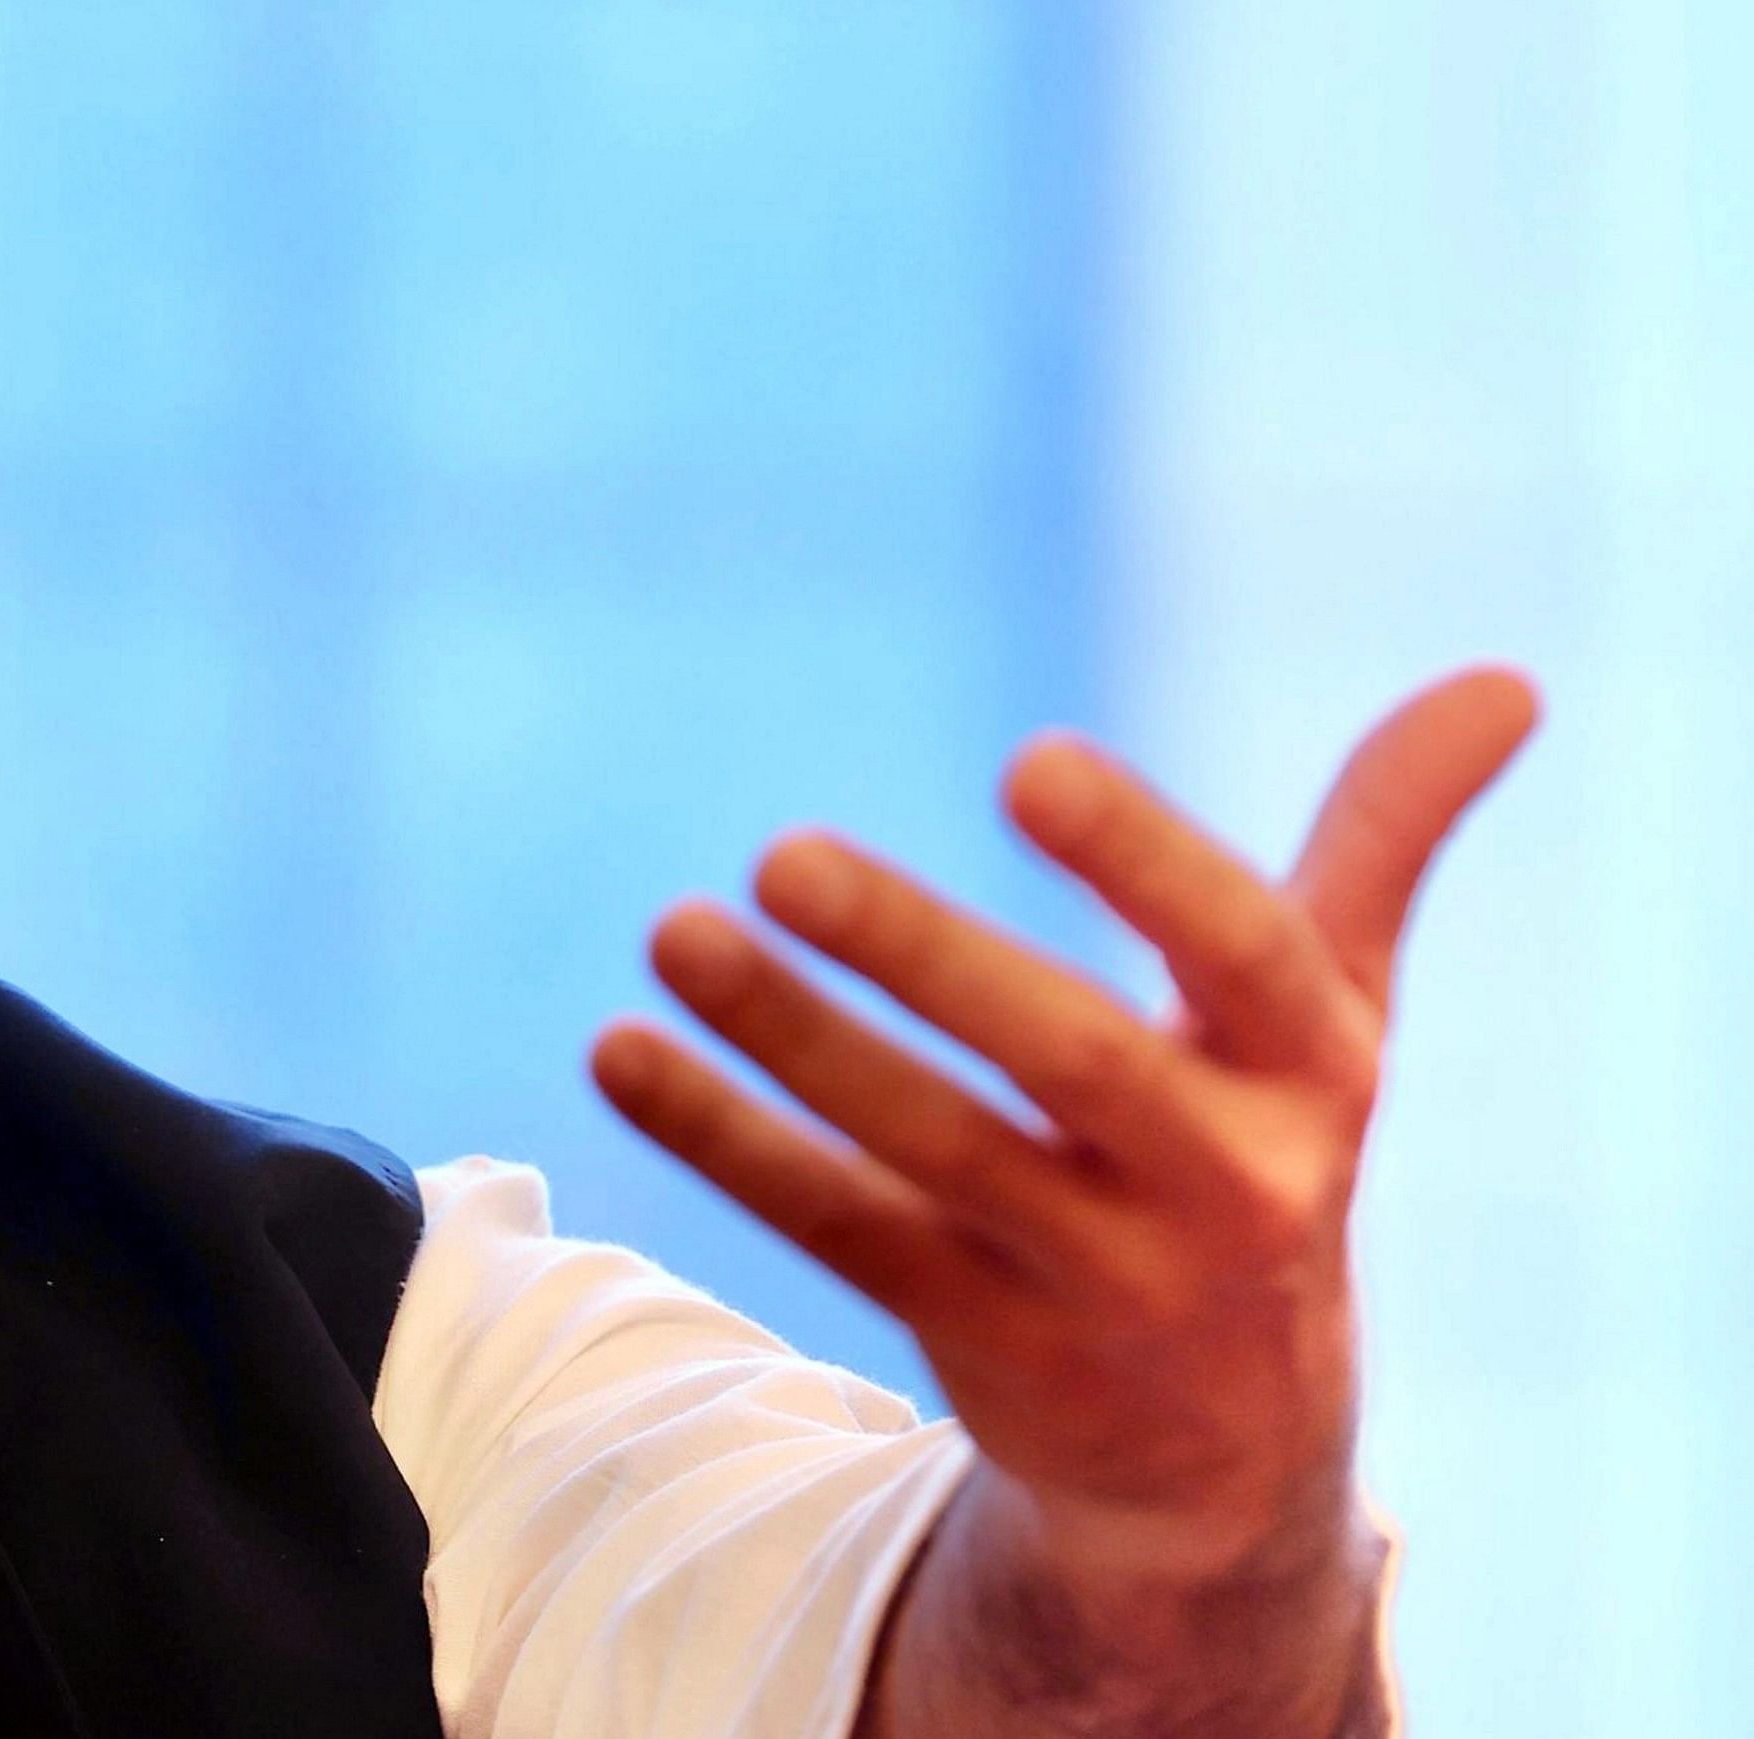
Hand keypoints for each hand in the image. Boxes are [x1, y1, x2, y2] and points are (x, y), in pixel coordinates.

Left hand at [590, 667, 1536, 1594]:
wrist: (1226, 1454)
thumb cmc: (1263, 1155)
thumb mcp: (1339, 1016)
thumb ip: (1387, 842)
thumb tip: (1507, 676)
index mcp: (1308, 1075)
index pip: (1244, 954)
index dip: (1145, 861)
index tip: (1029, 758)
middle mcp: (1218, 1182)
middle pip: (1064, 1056)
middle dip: (922, 957)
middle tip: (781, 852)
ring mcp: (1092, 1273)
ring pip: (924, 1150)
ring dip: (789, 1041)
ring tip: (672, 930)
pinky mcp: (976, 1338)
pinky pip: (836, 1229)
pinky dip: (726, 1140)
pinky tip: (622, 1052)